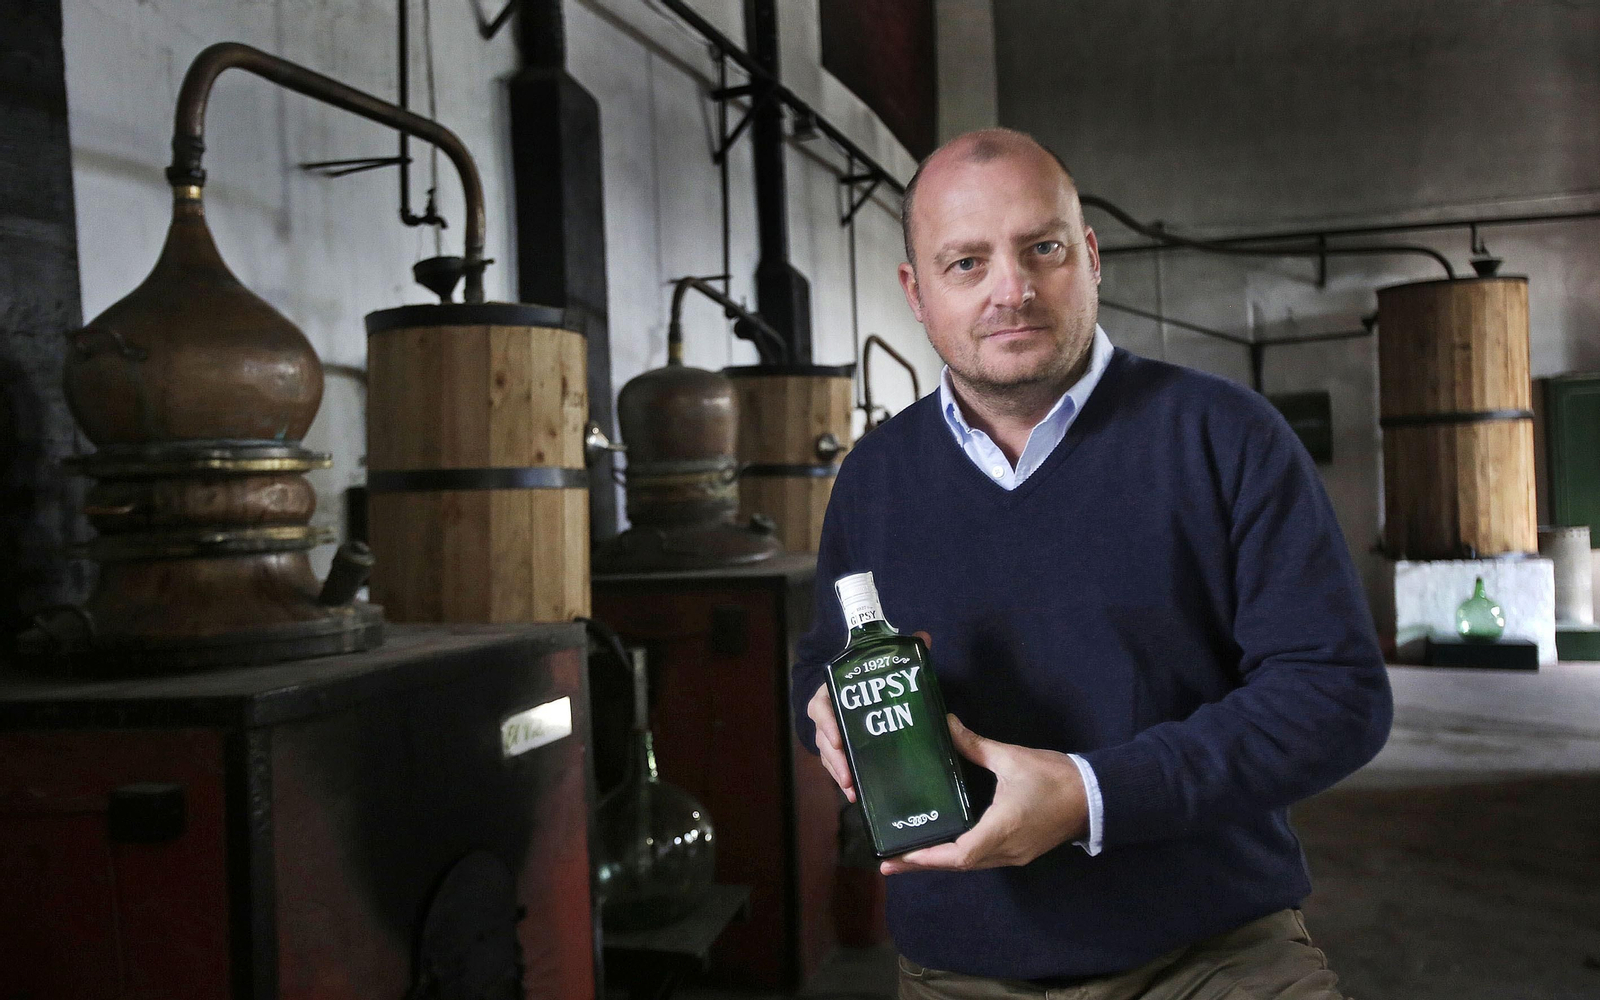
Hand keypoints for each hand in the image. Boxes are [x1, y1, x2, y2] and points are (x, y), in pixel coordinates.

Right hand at [809, 629, 934, 803]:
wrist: (858, 683)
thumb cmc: (867, 674)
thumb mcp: (881, 661)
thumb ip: (901, 650)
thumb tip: (924, 637)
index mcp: (832, 691)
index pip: (821, 706)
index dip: (826, 723)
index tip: (838, 738)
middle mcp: (828, 714)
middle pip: (824, 738)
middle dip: (835, 759)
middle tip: (848, 775)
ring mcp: (833, 734)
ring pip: (830, 756)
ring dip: (839, 773)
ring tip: (853, 790)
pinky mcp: (842, 749)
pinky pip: (839, 765)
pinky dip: (845, 779)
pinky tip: (856, 795)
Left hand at [879, 714, 1088, 874]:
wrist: (1096, 795)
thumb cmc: (1055, 776)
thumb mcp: (1012, 758)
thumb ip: (975, 745)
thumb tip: (946, 725)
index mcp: (1002, 829)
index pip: (958, 854)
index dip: (928, 856)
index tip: (900, 854)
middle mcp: (1005, 850)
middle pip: (958, 865)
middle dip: (923, 863)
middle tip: (888, 862)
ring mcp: (1014, 854)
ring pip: (970, 865)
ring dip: (940, 862)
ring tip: (908, 856)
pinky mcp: (1020, 851)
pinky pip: (983, 859)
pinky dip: (959, 856)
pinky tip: (942, 846)